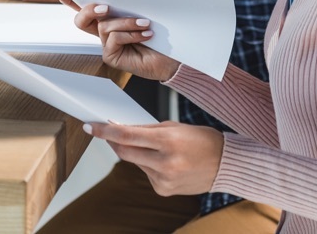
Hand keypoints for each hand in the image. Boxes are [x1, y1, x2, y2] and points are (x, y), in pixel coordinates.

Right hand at [57, 0, 180, 80]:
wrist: (176, 56)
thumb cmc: (164, 30)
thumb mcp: (145, 10)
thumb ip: (129, 1)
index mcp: (110, 17)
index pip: (85, 7)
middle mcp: (104, 31)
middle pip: (82, 18)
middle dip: (88, 9)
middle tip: (105, 7)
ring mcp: (106, 44)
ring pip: (103, 26)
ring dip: (125, 22)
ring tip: (145, 23)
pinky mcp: (111, 56)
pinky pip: (113, 38)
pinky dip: (131, 34)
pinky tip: (146, 34)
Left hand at [84, 121, 222, 196]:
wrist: (226, 165)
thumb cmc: (201, 140)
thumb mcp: (174, 127)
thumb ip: (146, 129)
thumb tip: (120, 128)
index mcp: (168, 141)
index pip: (126, 135)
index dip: (104, 131)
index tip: (90, 126)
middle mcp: (165, 162)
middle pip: (124, 152)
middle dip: (112, 141)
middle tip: (105, 132)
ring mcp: (164, 179)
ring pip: (135, 162)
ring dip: (135, 152)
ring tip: (153, 146)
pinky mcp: (164, 190)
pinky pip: (145, 173)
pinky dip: (148, 164)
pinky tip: (164, 162)